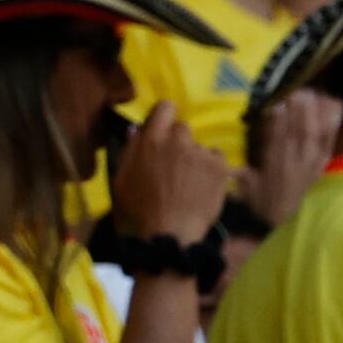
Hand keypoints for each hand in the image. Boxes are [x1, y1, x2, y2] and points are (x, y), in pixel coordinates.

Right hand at [110, 100, 232, 247]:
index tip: (161, 130)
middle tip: (172, 166)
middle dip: (177, 142)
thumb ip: (130, 152)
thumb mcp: (121, 181)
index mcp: (151, 141)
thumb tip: (136, 130)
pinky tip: (202, 186)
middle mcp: (178, 141)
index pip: (164, 108)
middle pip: (182, 128)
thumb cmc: (138, 210)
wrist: (170, 234)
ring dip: (194, 158)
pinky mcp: (221, 167)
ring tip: (188, 183)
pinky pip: (217, 158)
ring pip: (199, 147)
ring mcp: (201, 153)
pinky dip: (211, 169)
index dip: (163, 117)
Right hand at [243, 87, 338, 230]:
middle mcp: (295, 161)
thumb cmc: (272, 209)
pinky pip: (330, 141)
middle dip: (297, 110)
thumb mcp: (251, 195)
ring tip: (311, 93)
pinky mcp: (328, 163)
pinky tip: (334, 109)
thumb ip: (243, 177)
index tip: (276, 104)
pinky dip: (333, 125)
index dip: (276, 122)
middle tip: (297, 90)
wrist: (303, 225)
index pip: (275, 140)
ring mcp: (314, 161)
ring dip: (313, 112)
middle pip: (297, 131)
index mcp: (275, 166)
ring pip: (314, 133)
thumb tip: (230, 164)